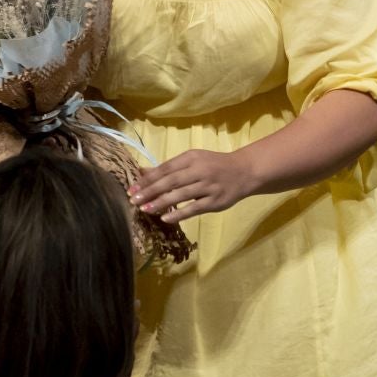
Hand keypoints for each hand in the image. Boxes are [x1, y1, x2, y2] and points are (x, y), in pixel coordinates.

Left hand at [129, 148, 258, 224]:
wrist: (244, 171)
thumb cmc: (213, 165)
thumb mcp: (192, 160)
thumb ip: (169, 167)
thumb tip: (142, 172)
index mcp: (191, 158)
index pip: (165, 168)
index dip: (148, 179)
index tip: (132, 188)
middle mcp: (199, 170)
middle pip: (171, 181)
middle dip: (150, 191)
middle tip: (134, 200)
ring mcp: (208, 186)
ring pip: (181, 195)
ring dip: (161, 202)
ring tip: (145, 209)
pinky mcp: (215, 201)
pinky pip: (194, 208)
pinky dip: (179, 214)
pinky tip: (165, 218)